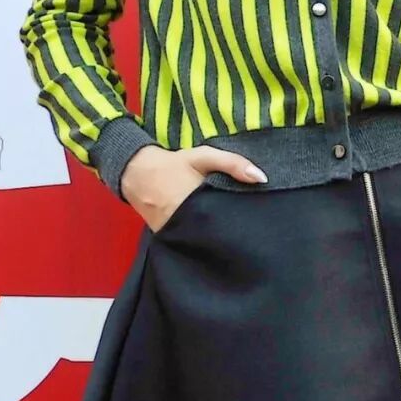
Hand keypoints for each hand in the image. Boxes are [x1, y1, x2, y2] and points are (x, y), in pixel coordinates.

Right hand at [120, 143, 267, 232]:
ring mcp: (177, 236)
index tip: (259, 222)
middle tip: (253, 230)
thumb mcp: (204, 157)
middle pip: (218, 236)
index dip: (243, 222)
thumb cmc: (175, 165)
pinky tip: (215, 237)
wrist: (138, 174)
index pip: (228, 220)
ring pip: (206, 242)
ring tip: (238, 236)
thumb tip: (262, 179)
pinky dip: (203, 240)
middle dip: (234, 233)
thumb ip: (233, 164)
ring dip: (219, 238)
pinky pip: (192, 244)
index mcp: (196, 203)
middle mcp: (185, 224)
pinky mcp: (171, 241)